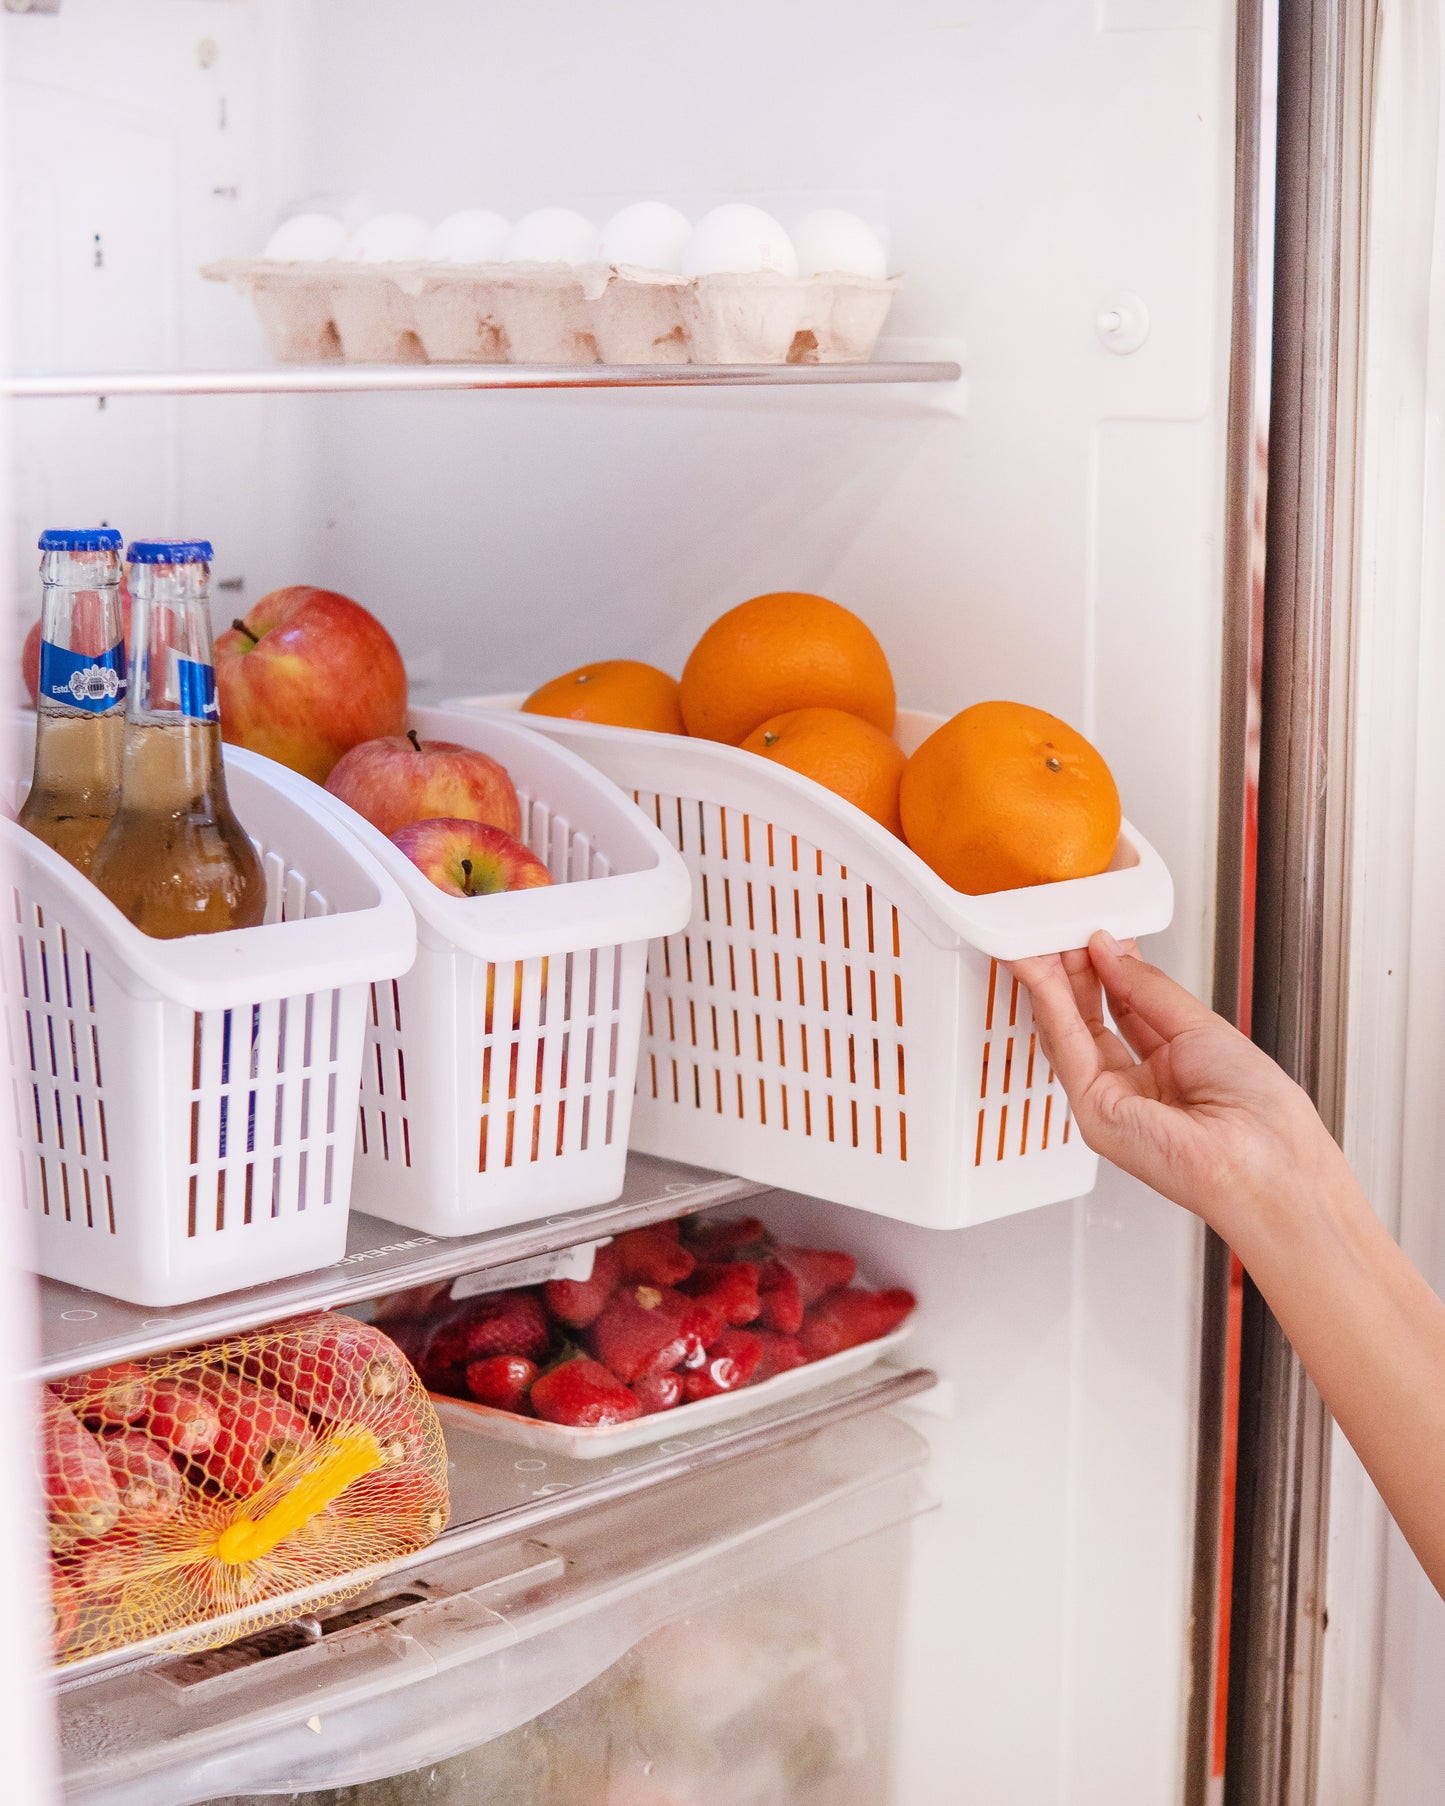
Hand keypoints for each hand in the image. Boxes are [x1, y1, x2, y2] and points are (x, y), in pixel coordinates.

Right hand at [1010, 931, 1347, 1237]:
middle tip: (1058, 928)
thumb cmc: (1261, 1117)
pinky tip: (1043, 971)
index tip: (1090, 933)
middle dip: (1070, 969)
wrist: (1270, 1165)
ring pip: (1066, 1031)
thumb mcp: (1200, 1027)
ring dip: (1051, 981)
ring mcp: (1109, 1103)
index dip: (1103, 966)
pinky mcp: (1094, 1113)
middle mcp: (1134, 1088)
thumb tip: (1108, 951)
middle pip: (1087, 1019)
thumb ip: (1146, 988)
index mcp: (1168, 1069)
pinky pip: (1066, 1048)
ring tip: (1042, 939)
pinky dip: (1051, 1004)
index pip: (1120, 1008)